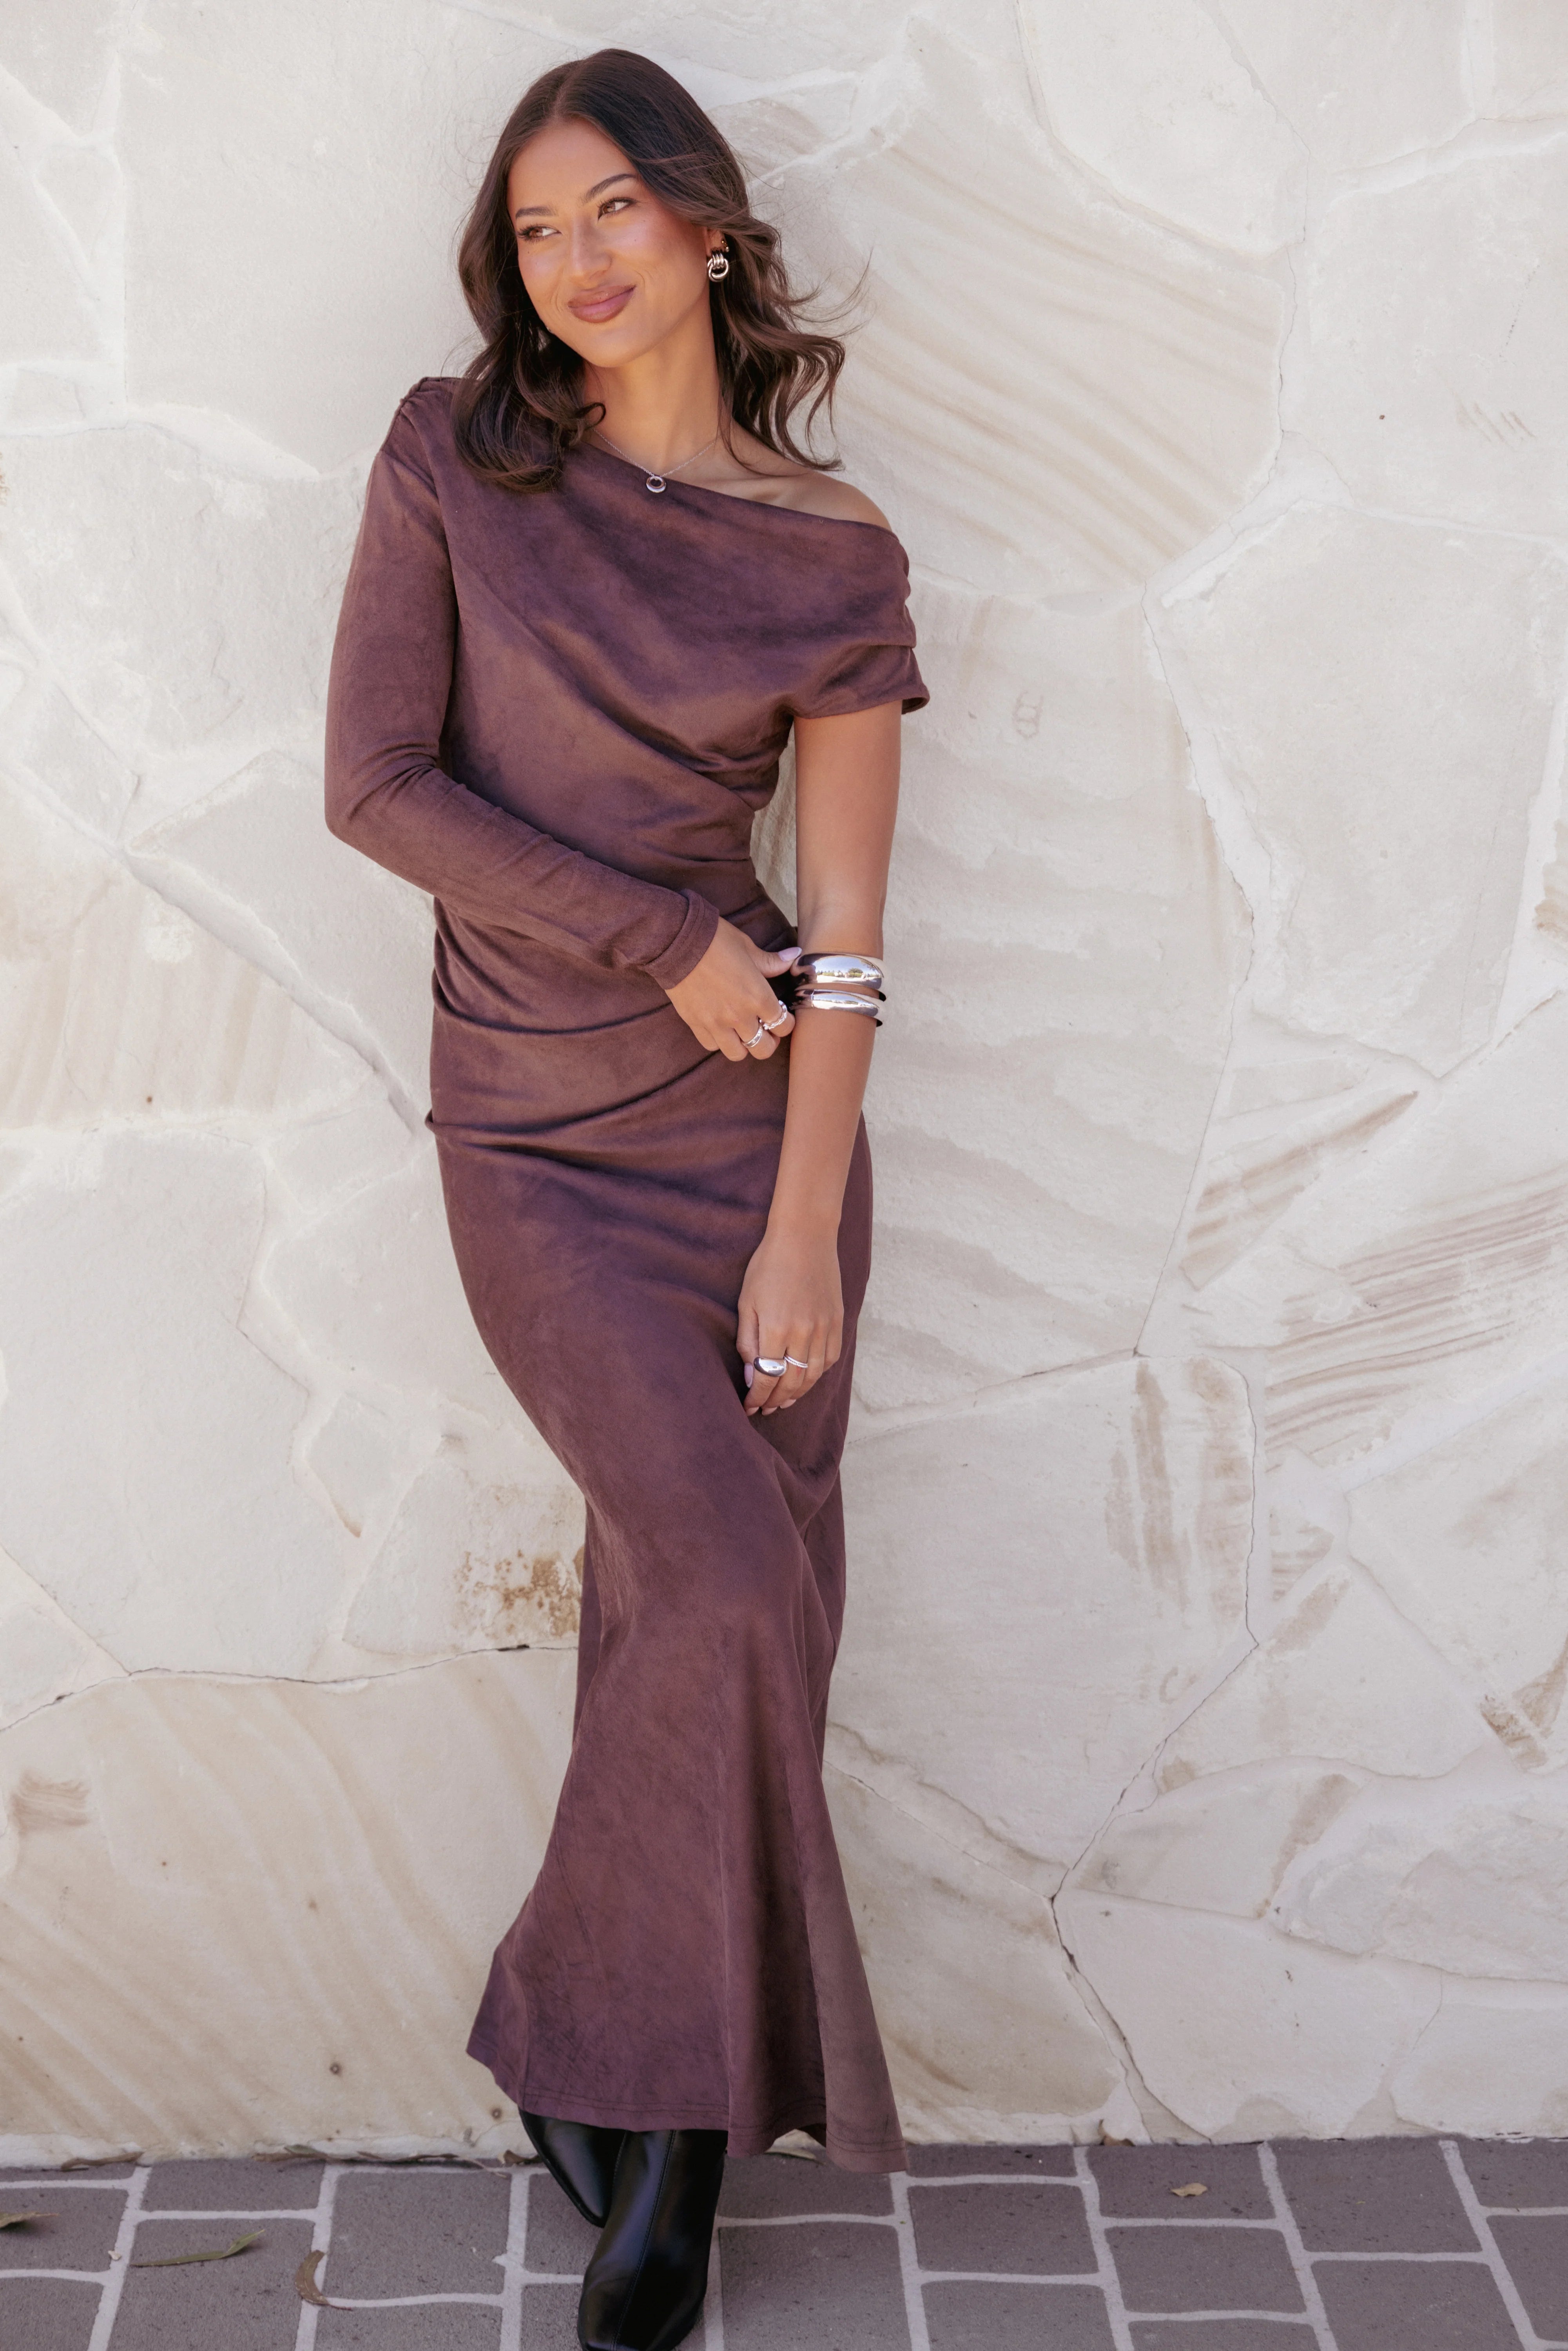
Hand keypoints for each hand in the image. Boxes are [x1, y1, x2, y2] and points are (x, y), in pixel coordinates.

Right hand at [665, 920, 797, 1060]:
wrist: (676, 941)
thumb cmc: (715, 940)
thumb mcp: (747, 947)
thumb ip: (771, 961)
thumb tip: (794, 956)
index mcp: (757, 996)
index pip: (782, 1025)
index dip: (786, 1023)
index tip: (782, 1015)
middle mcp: (739, 1016)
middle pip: (763, 1049)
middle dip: (769, 1042)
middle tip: (766, 1030)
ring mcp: (716, 1023)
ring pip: (737, 1054)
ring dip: (744, 1046)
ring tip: (743, 1033)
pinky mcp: (695, 1023)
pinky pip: (711, 1045)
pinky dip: (719, 1041)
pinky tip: (721, 1028)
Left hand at [737, 1222, 842, 1415]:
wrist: (804, 1236)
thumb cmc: (768, 1266)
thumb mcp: (747, 1302)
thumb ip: (748, 1342)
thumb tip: (752, 1378)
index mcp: (776, 1328)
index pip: (767, 1378)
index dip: (757, 1398)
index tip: (748, 1406)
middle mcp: (803, 1332)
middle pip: (791, 1382)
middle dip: (775, 1401)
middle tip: (764, 1409)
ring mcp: (824, 1328)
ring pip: (813, 1376)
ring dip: (797, 1393)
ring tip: (783, 1400)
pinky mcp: (838, 1321)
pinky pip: (830, 1359)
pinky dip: (817, 1375)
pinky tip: (806, 1379)